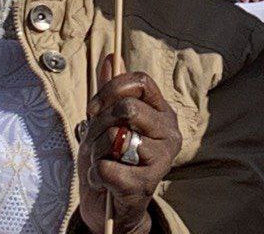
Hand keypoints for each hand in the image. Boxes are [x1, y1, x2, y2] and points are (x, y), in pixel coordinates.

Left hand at [78, 55, 181, 233]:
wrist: (113, 207)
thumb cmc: (112, 159)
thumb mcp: (107, 122)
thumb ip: (111, 91)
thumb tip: (112, 56)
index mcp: (162, 112)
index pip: (141, 81)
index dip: (112, 88)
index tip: (94, 107)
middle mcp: (169, 132)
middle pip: (128, 108)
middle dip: (99, 124)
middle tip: (93, 139)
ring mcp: (162, 158)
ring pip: (115, 138)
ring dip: (94, 151)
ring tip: (97, 162)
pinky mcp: (147, 184)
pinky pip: (107, 167)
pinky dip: (95, 174)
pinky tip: (102, 180)